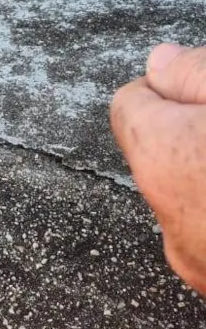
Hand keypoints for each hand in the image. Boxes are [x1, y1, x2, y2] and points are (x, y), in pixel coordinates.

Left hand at [111, 43, 205, 293]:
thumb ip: (191, 72)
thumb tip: (156, 63)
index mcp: (163, 159)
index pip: (130, 104)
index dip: (168, 90)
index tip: (198, 91)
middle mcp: (169, 222)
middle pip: (159, 156)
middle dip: (189, 138)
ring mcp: (200, 265)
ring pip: (187, 202)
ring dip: (204, 179)